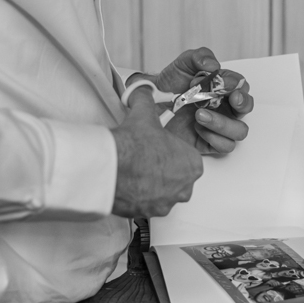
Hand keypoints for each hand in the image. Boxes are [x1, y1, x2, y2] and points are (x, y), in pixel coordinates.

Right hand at [111, 87, 202, 217]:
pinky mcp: (149, 213)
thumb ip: (146, 99)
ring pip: (164, 193)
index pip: (188, 158)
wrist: (111, 167)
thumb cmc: (133, 145)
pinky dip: (140, 196)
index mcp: (192, 164)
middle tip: (147, 158)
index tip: (160, 147)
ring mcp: (167, 203)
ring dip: (153, 184)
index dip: (172, 151)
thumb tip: (142, 89)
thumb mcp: (144, 113)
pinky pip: (148, 204)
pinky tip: (129, 182)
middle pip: (178, 177)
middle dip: (165, 169)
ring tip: (137, 170)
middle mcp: (184, 187)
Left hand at [156, 47, 253, 155]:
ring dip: (223, 123)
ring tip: (199, 114)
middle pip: (246, 107)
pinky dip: (213, 138)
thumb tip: (214, 65)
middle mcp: (225, 107)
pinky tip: (197, 128)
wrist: (152, 102)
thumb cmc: (171, 84)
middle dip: (242, 103)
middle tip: (232, 99)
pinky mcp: (210, 141)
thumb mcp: (183, 64)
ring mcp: (219, 125)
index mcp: (224, 87)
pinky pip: (225, 146)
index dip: (235, 84)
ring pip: (239, 131)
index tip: (221, 83)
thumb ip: (199, 57)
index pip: (240, 85)